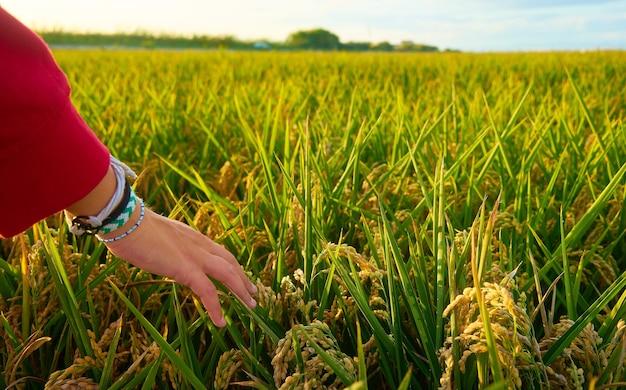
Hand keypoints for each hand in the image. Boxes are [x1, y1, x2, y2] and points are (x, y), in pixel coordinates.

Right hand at [101, 207, 256, 326]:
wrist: (126, 222)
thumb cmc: (131, 227)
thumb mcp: (154, 236)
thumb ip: (163, 245)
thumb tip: (155, 251)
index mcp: (191, 236)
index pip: (218, 251)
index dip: (230, 264)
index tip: (238, 274)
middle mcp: (199, 244)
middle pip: (230, 261)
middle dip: (243, 277)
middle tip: (253, 291)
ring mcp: (195, 256)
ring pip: (228, 274)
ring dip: (241, 290)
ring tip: (251, 305)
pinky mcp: (186, 269)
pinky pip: (208, 292)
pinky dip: (216, 308)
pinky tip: (221, 322)